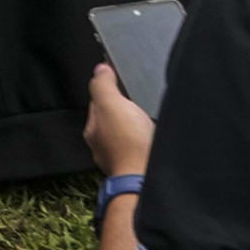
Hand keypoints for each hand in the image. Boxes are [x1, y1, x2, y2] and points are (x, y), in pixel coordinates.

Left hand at [82, 63, 155, 179]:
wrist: (147, 180)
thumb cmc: (128, 144)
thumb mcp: (111, 105)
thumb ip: (103, 85)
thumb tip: (100, 69)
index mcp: (94, 129)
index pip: (98, 102)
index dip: (108, 89)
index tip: (120, 78)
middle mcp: (104, 146)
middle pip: (113, 120)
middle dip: (123, 110)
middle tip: (137, 100)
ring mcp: (122, 159)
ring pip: (127, 136)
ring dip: (136, 127)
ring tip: (148, 119)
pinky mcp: (140, 168)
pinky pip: (142, 149)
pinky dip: (147, 142)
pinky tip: (155, 139)